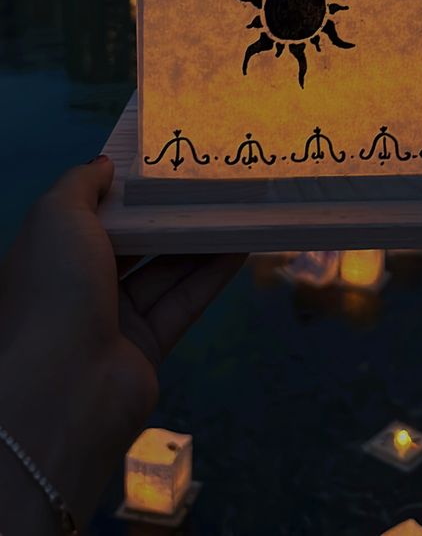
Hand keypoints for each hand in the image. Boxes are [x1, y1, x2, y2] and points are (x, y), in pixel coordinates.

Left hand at [0, 155, 244, 531]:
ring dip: (197, 239)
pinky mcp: (148, 347)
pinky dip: (211, 274)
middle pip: (131, 242)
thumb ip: (81, 184)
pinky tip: (240, 246)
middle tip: (206, 181)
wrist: (64, 389)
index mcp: (49, 255)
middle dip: (166, 214)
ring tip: (235, 205)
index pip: (87, 216)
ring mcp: (113, 320)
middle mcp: (78, 286)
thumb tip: (105, 164)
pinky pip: (183, 301)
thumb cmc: (55, 287)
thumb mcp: (58, 216)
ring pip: (162, 270)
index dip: (121, 190)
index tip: (158, 163)